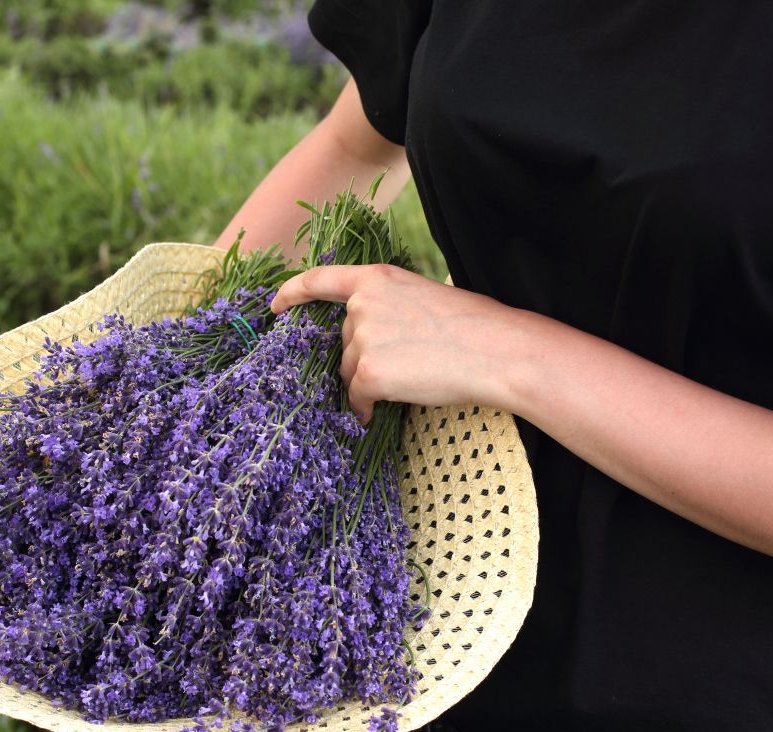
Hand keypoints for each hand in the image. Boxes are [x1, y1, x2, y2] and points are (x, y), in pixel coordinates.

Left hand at [271, 264, 519, 421]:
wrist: (496, 351)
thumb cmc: (472, 326)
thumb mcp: (421, 298)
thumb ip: (388, 308)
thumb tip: (365, 339)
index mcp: (377, 278)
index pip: (321, 280)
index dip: (293, 292)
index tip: (276, 306)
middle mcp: (363, 304)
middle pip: (343, 341)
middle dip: (362, 358)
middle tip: (406, 364)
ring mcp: (364, 338)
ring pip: (348, 370)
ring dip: (368, 382)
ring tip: (410, 380)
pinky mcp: (369, 373)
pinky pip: (355, 396)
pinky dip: (364, 408)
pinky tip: (379, 410)